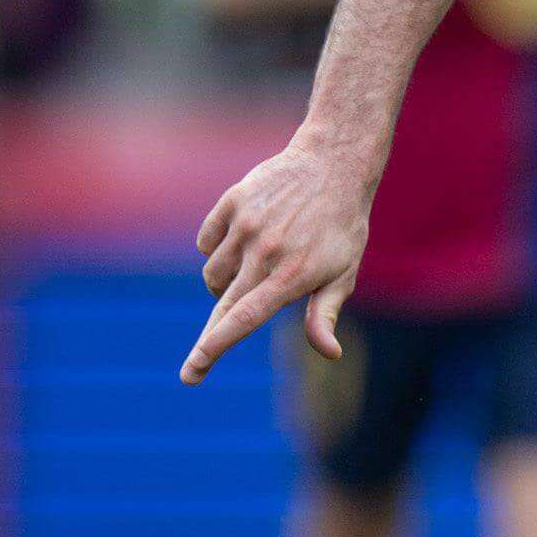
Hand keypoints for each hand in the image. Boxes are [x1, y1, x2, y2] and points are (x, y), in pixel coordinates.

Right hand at [180, 136, 369, 382]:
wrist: (332, 165)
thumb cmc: (342, 227)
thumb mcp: (343, 273)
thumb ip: (325, 314)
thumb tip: (330, 353)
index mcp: (291, 274)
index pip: (245, 318)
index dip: (216, 345)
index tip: (194, 370)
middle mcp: (265, 252)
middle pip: (222, 304)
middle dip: (207, 341)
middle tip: (192, 371)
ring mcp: (246, 225)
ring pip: (213, 274)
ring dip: (224, 285)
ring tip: (253, 270)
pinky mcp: (233, 202)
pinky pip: (207, 242)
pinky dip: (217, 250)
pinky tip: (242, 242)